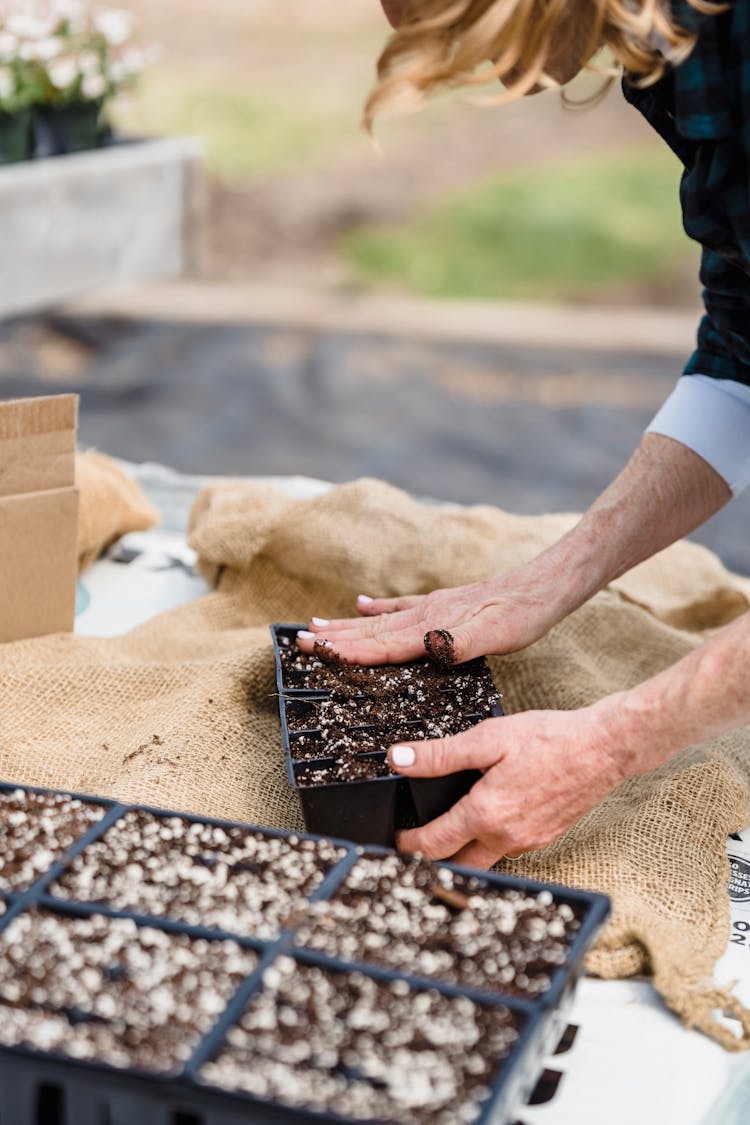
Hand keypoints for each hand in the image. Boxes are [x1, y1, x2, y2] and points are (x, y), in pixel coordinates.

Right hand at [296, 570, 567, 664]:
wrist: (543, 586)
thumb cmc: (520, 617)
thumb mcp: (493, 636)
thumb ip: (456, 642)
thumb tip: (426, 648)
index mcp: (431, 628)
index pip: (380, 644)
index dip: (346, 651)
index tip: (312, 653)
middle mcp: (424, 615)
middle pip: (370, 630)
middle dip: (333, 638)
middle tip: (297, 642)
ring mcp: (432, 607)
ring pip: (379, 620)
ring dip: (347, 626)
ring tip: (315, 625)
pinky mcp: (444, 603)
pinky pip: (401, 608)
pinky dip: (379, 609)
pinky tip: (363, 604)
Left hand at [386, 702, 629, 867]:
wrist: (604, 748)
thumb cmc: (550, 739)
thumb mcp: (488, 738)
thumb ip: (440, 754)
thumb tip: (399, 759)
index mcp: (486, 813)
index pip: (435, 844)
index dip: (408, 844)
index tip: (397, 838)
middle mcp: (507, 837)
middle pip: (459, 865)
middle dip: (433, 860)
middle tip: (415, 844)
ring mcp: (529, 842)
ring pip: (486, 860)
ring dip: (464, 853)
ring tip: (448, 833)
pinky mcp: (545, 838)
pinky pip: (510, 850)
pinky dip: (492, 842)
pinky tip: (490, 819)